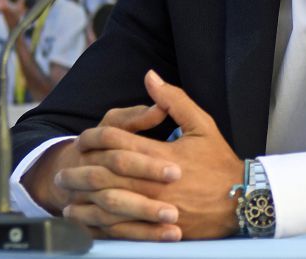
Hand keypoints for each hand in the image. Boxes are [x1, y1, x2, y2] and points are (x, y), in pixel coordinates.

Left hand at [56, 71, 241, 240]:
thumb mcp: (202, 125)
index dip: (95, 140)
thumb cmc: (219, 162)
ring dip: (84, 200)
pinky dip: (100, 224)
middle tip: (62, 172)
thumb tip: (150, 76)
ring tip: (66, 197)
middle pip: (106, 176)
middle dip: (80, 173)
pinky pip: (122, 228)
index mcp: (162, 155)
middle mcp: (155, 183)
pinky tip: (87, 221)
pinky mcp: (159, 229)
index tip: (82, 140)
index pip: (118, 143)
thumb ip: (173, 100)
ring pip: (109, 204)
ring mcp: (156, 209)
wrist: (242, 200)